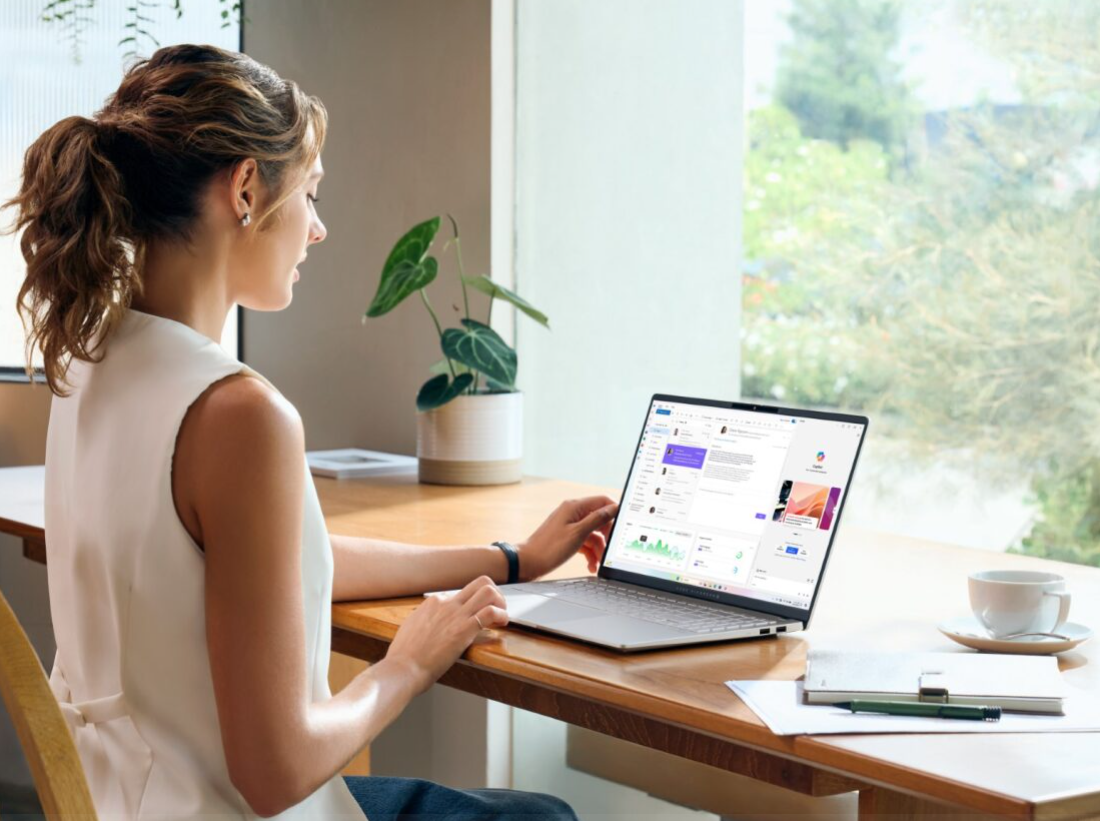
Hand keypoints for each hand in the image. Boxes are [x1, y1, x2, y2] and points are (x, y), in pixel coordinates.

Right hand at [384, 576, 506, 694]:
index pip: (461, 594)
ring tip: (501, 618)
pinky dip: (502, 615)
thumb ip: (423, 623)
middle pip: (479, 583)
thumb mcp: (411, 630)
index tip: (475, 618)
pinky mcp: (464, 628)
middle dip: (494, 594)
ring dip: (500, 602)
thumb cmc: (404, 657)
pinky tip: (502, 625)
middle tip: (496, 610)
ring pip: (488, 590)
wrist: (403, 668)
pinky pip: (490, 612)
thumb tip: (427, 625)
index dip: (473, 605)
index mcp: (432, 603)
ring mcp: (455, 614)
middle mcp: (445, 603)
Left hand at [516, 496, 618, 580]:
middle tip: (609, 550)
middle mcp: (572, 513)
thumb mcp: (578, 534)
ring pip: (593, 534)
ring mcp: (569, 526)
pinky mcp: (567, 537)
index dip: (614, 512)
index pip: (602, 501)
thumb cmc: (549, 548)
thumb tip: (613, 508)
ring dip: (598, 549)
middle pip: (599, 519)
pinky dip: (589, 553)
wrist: (527, 563)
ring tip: (598, 563)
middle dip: (606, 536)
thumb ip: (597, 519)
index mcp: (574, 507)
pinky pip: (584, 542)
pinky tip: (590, 565)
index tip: (621, 526)